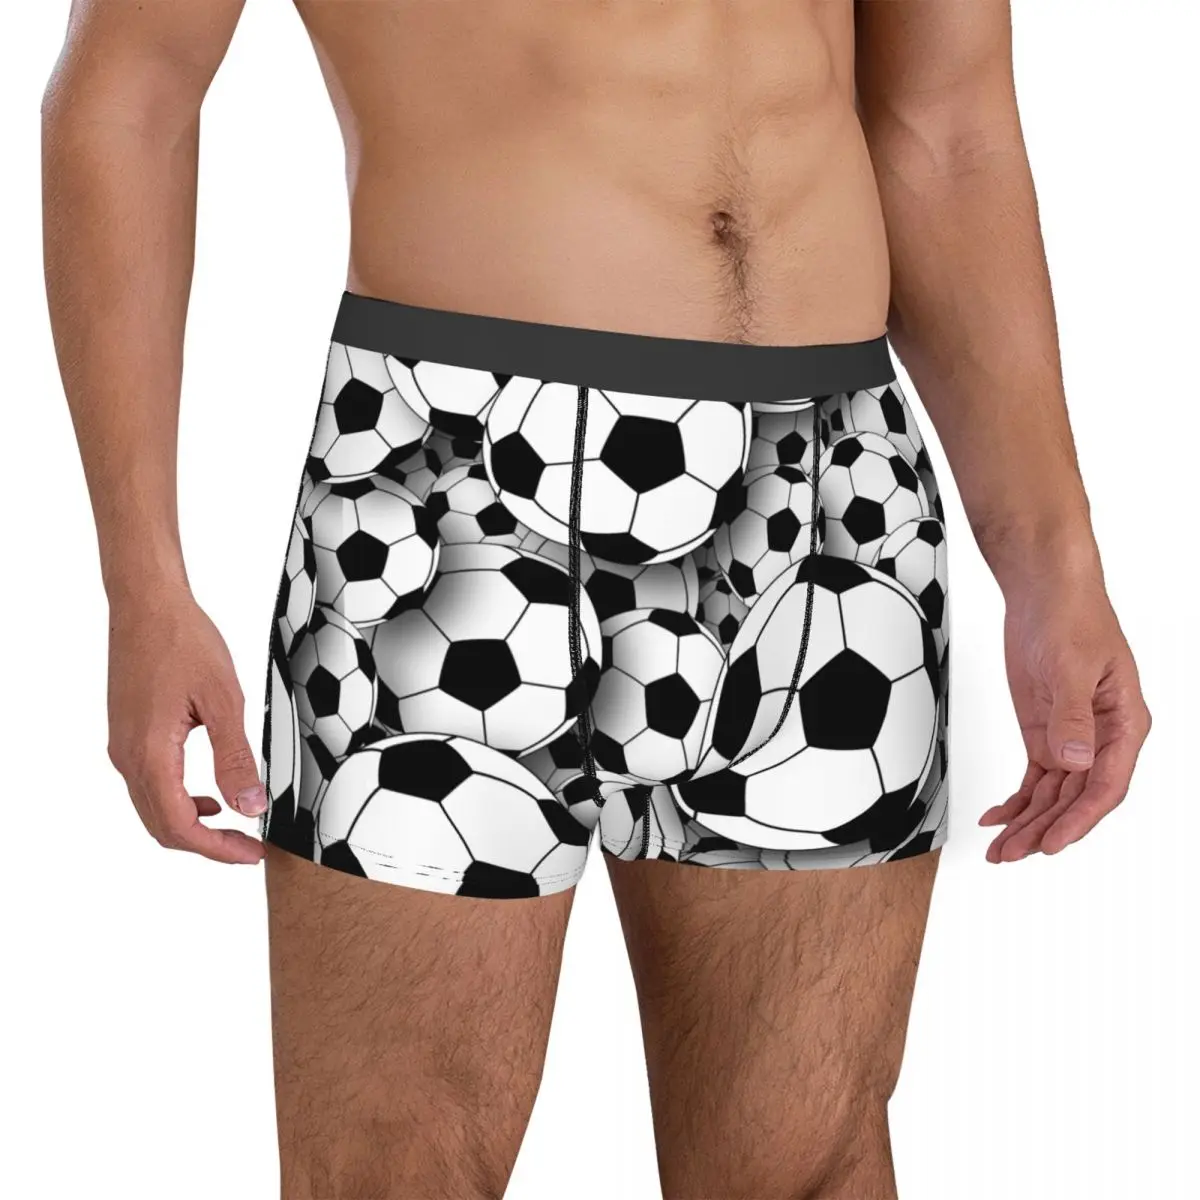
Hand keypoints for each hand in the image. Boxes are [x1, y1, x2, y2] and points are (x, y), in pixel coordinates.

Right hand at [107, 589, 265, 864]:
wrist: (146, 605)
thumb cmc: (184, 642)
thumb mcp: (224, 701)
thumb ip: (236, 758)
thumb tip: (249, 806)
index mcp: (150, 754)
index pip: (180, 826)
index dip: (217, 849)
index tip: (252, 854)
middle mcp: (128, 758)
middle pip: (163, 827)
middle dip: (207, 845)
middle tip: (249, 848)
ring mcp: (123, 747)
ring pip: (154, 809)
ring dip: (192, 826)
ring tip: (235, 827)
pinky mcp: (127, 736)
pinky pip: (150, 786)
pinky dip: (179, 802)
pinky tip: (210, 796)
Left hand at [979, 574, 1149, 861]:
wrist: (1045, 594)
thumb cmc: (1072, 619)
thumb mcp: (1071, 667)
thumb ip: (1071, 717)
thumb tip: (1075, 762)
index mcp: (1125, 724)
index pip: (1106, 785)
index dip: (1079, 819)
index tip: (1051, 842)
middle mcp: (1102, 739)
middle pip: (1077, 798)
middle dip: (1045, 829)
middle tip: (1014, 853)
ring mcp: (1072, 739)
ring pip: (1054, 795)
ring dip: (1028, 822)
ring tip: (1002, 849)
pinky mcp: (1046, 733)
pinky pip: (1035, 778)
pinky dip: (1017, 800)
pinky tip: (998, 818)